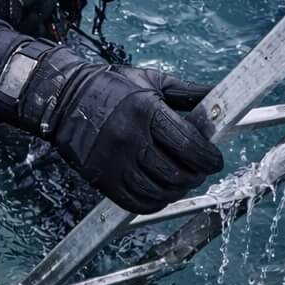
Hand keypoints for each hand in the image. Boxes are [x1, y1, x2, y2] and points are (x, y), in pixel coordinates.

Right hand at [0, 44, 222, 213]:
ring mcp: (114, 162)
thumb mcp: (152, 82)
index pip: (189, 144)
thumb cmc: (113, 87)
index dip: (209, 157)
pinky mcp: (102, 179)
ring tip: (182, 180)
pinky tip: (162, 190)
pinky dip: (157, 201)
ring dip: (179, 190)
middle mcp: (129, 138)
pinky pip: (138, 202)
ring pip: (160, 191)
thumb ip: (188, 93)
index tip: (216, 160)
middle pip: (177, 173)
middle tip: (201, 170)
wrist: (64, 99)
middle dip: (197, 175)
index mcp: (145, 111)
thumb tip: (220, 99)